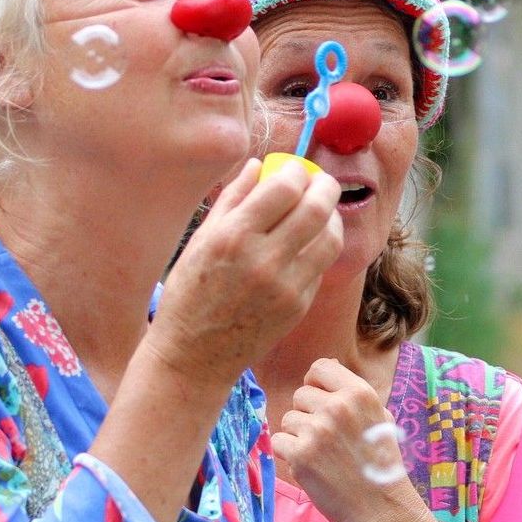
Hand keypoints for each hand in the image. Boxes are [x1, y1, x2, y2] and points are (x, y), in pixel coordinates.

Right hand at [146, 159, 342, 389]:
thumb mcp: (200, 241)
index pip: (285, 188)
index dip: (297, 172)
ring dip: (332, 218)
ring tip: (321, 212)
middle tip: (321, 183)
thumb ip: (232, 199)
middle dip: (325, 187)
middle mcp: (262, 260)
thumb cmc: (189, 293)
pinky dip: (320, 248)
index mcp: (232, 237)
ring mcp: (285, 286)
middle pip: (317, 209)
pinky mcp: (299, 306)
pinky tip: (308, 244)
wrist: (194, 356)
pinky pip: (321, 266)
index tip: (295, 171)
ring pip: (330, 238)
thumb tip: (260, 165)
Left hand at [271, 358, 418, 521]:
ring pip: (288, 419)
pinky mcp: (300, 455)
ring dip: (299, 435)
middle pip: (301, 395)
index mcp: (360, 393)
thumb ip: (353, 394)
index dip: (316, 383)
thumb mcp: (380, 418)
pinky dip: (290, 454)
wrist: (380, 508)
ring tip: (321, 454)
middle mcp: (337, 406)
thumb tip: (329, 367)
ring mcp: (317, 430)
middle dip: (308, 413)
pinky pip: (279, 441)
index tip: (321, 400)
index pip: (320, 367)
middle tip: (326, 437)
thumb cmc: (381, 464)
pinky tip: (312, 466)